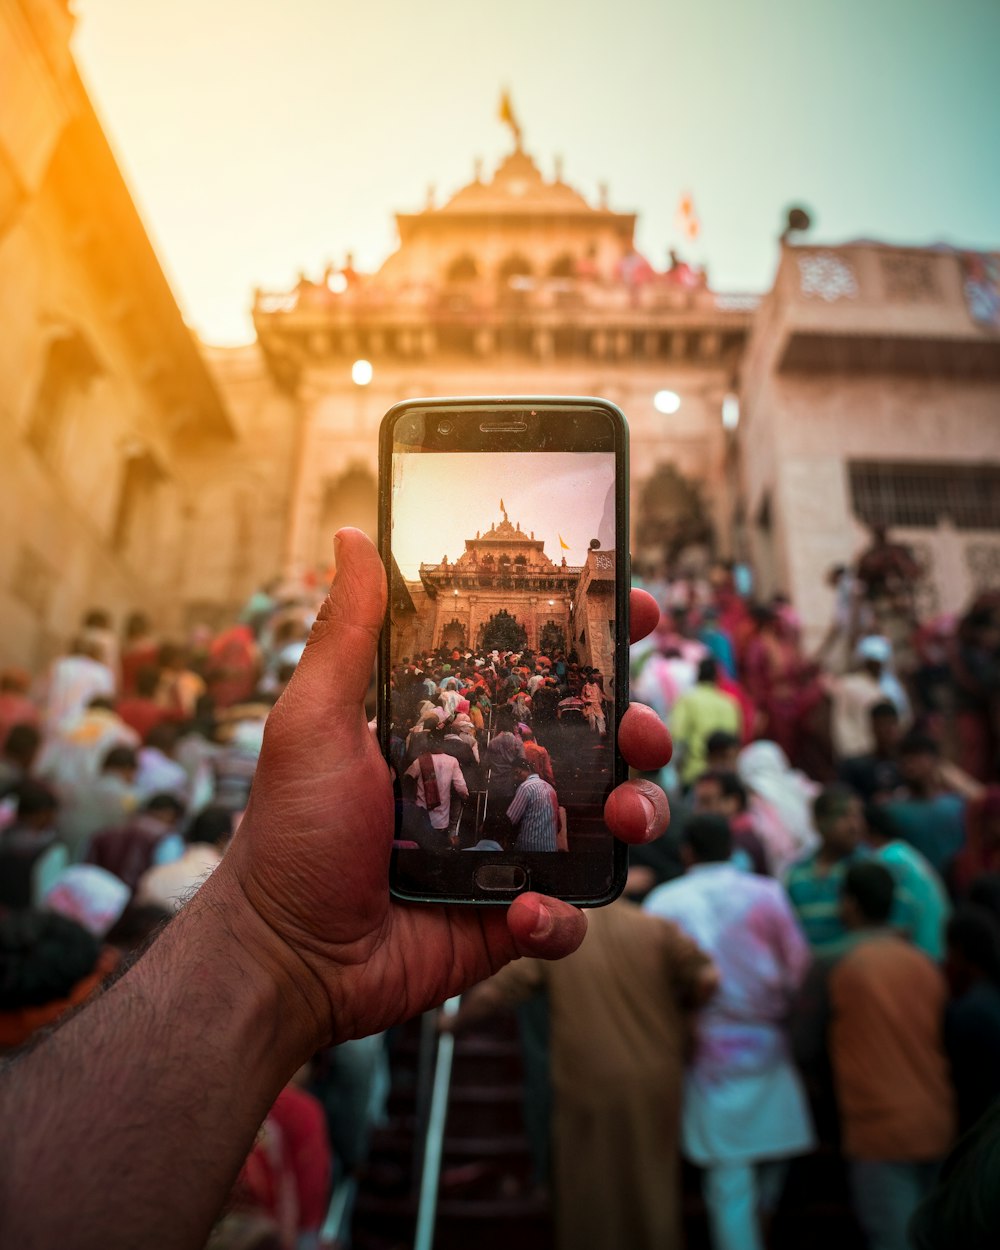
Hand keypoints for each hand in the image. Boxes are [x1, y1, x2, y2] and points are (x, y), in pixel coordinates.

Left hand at [220, 529, 671, 1046]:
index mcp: (461, 727)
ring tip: (625, 818)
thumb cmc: (294, 830)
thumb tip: (352, 535)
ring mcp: (510, 849)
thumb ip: (347, 633)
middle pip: (599, 742)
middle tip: (640, 729)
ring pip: (607, 823)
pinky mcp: (512, 917)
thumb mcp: (314, 719)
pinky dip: (562, 914)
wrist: (286, 953)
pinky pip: (569, 913)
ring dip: (637, 813)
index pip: (543, 673)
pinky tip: (524, 910)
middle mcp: (497, 780)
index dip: (596, 641)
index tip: (633, 609)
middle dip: (640, 727)